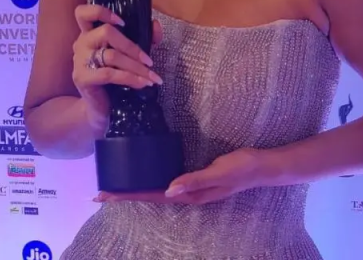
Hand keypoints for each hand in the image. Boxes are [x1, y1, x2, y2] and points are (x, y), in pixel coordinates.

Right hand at [71, 5, 163, 136]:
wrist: (99, 110)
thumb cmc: (114, 80)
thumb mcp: (129, 56)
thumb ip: (143, 38)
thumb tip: (156, 25)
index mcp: (89, 35)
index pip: (83, 13)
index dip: (101, 12)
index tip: (123, 22)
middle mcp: (81, 44)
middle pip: (105, 32)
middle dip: (132, 47)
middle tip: (149, 61)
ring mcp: (79, 61)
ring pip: (111, 55)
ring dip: (136, 66)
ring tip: (151, 77)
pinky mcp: (82, 78)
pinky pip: (109, 74)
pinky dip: (130, 78)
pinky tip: (143, 84)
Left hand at [94, 147, 266, 205]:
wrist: (264, 166)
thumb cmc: (243, 167)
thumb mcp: (220, 172)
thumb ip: (196, 180)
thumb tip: (169, 189)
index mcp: (190, 195)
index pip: (152, 196)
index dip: (127, 195)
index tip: (104, 195)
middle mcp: (186, 193)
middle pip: (148, 195)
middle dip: (123, 195)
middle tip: (98, 193)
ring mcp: (189, 186)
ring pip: (155, 189)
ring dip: (134, 189)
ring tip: (113, 187)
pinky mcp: (193, 177)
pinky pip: (165, 180)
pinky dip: (149, 179)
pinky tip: (141, 175)